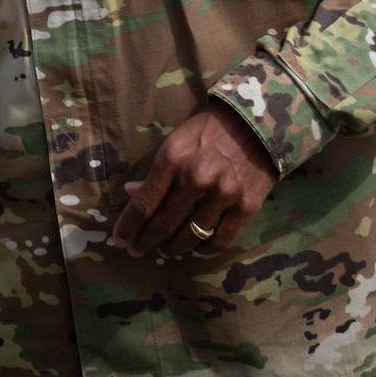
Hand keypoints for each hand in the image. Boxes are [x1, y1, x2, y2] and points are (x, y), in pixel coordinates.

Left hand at [109, 99, 278, 258]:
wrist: (256, 126)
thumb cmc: (207, 132)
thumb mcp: (174, 142)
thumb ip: (155, 171)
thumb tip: (130, 193)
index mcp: (173, 160)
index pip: (144, 203)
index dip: (128, 226)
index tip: (119, 240)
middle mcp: (196, 179)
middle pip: (163, 224)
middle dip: (145, 241)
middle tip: (136, 250)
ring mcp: (223, 195)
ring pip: (190, 236)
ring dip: (173, 248)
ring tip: (164, 250)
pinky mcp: (245, 207)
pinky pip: (220, 240)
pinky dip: (204, 249)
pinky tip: (195, 248)